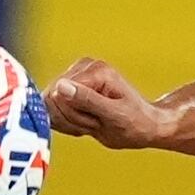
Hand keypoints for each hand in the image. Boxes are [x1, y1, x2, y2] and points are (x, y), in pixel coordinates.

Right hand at [44, 58, 174, 149]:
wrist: (143, 126)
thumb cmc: (136, 122)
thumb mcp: (114, 114)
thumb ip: (87, 100)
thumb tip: (61, 87)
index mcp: (96, 70)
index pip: (61, 94)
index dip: (75, 115)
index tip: (96, 121)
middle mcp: (84, 68)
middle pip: (53, 100)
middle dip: (73, 119)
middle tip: (96, 122)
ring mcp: (75, 77)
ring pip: (50, 106)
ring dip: (71, 122)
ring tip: (93, 121)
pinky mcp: (70, 88)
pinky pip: (53, 109)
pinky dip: (67, 122)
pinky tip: (84, 122)